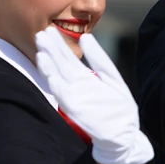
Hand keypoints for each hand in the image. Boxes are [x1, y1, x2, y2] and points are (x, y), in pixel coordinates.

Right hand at [35, 27, 153, 163]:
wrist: (124, 133)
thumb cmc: (117, 106)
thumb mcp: (111, 76)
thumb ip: (98, 58)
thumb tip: (86, 36)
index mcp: (83, 77)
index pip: (67, 58)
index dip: (58, 45)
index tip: (48, 30)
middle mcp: (76, 86)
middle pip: (60, 65)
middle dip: (50, 51)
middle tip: (40, 34)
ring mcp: (75, 98)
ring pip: (58, 79)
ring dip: (49, 67)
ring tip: (41, 52)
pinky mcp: (77, 110)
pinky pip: (65, 97)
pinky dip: (58, 86)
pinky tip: (52, 77)